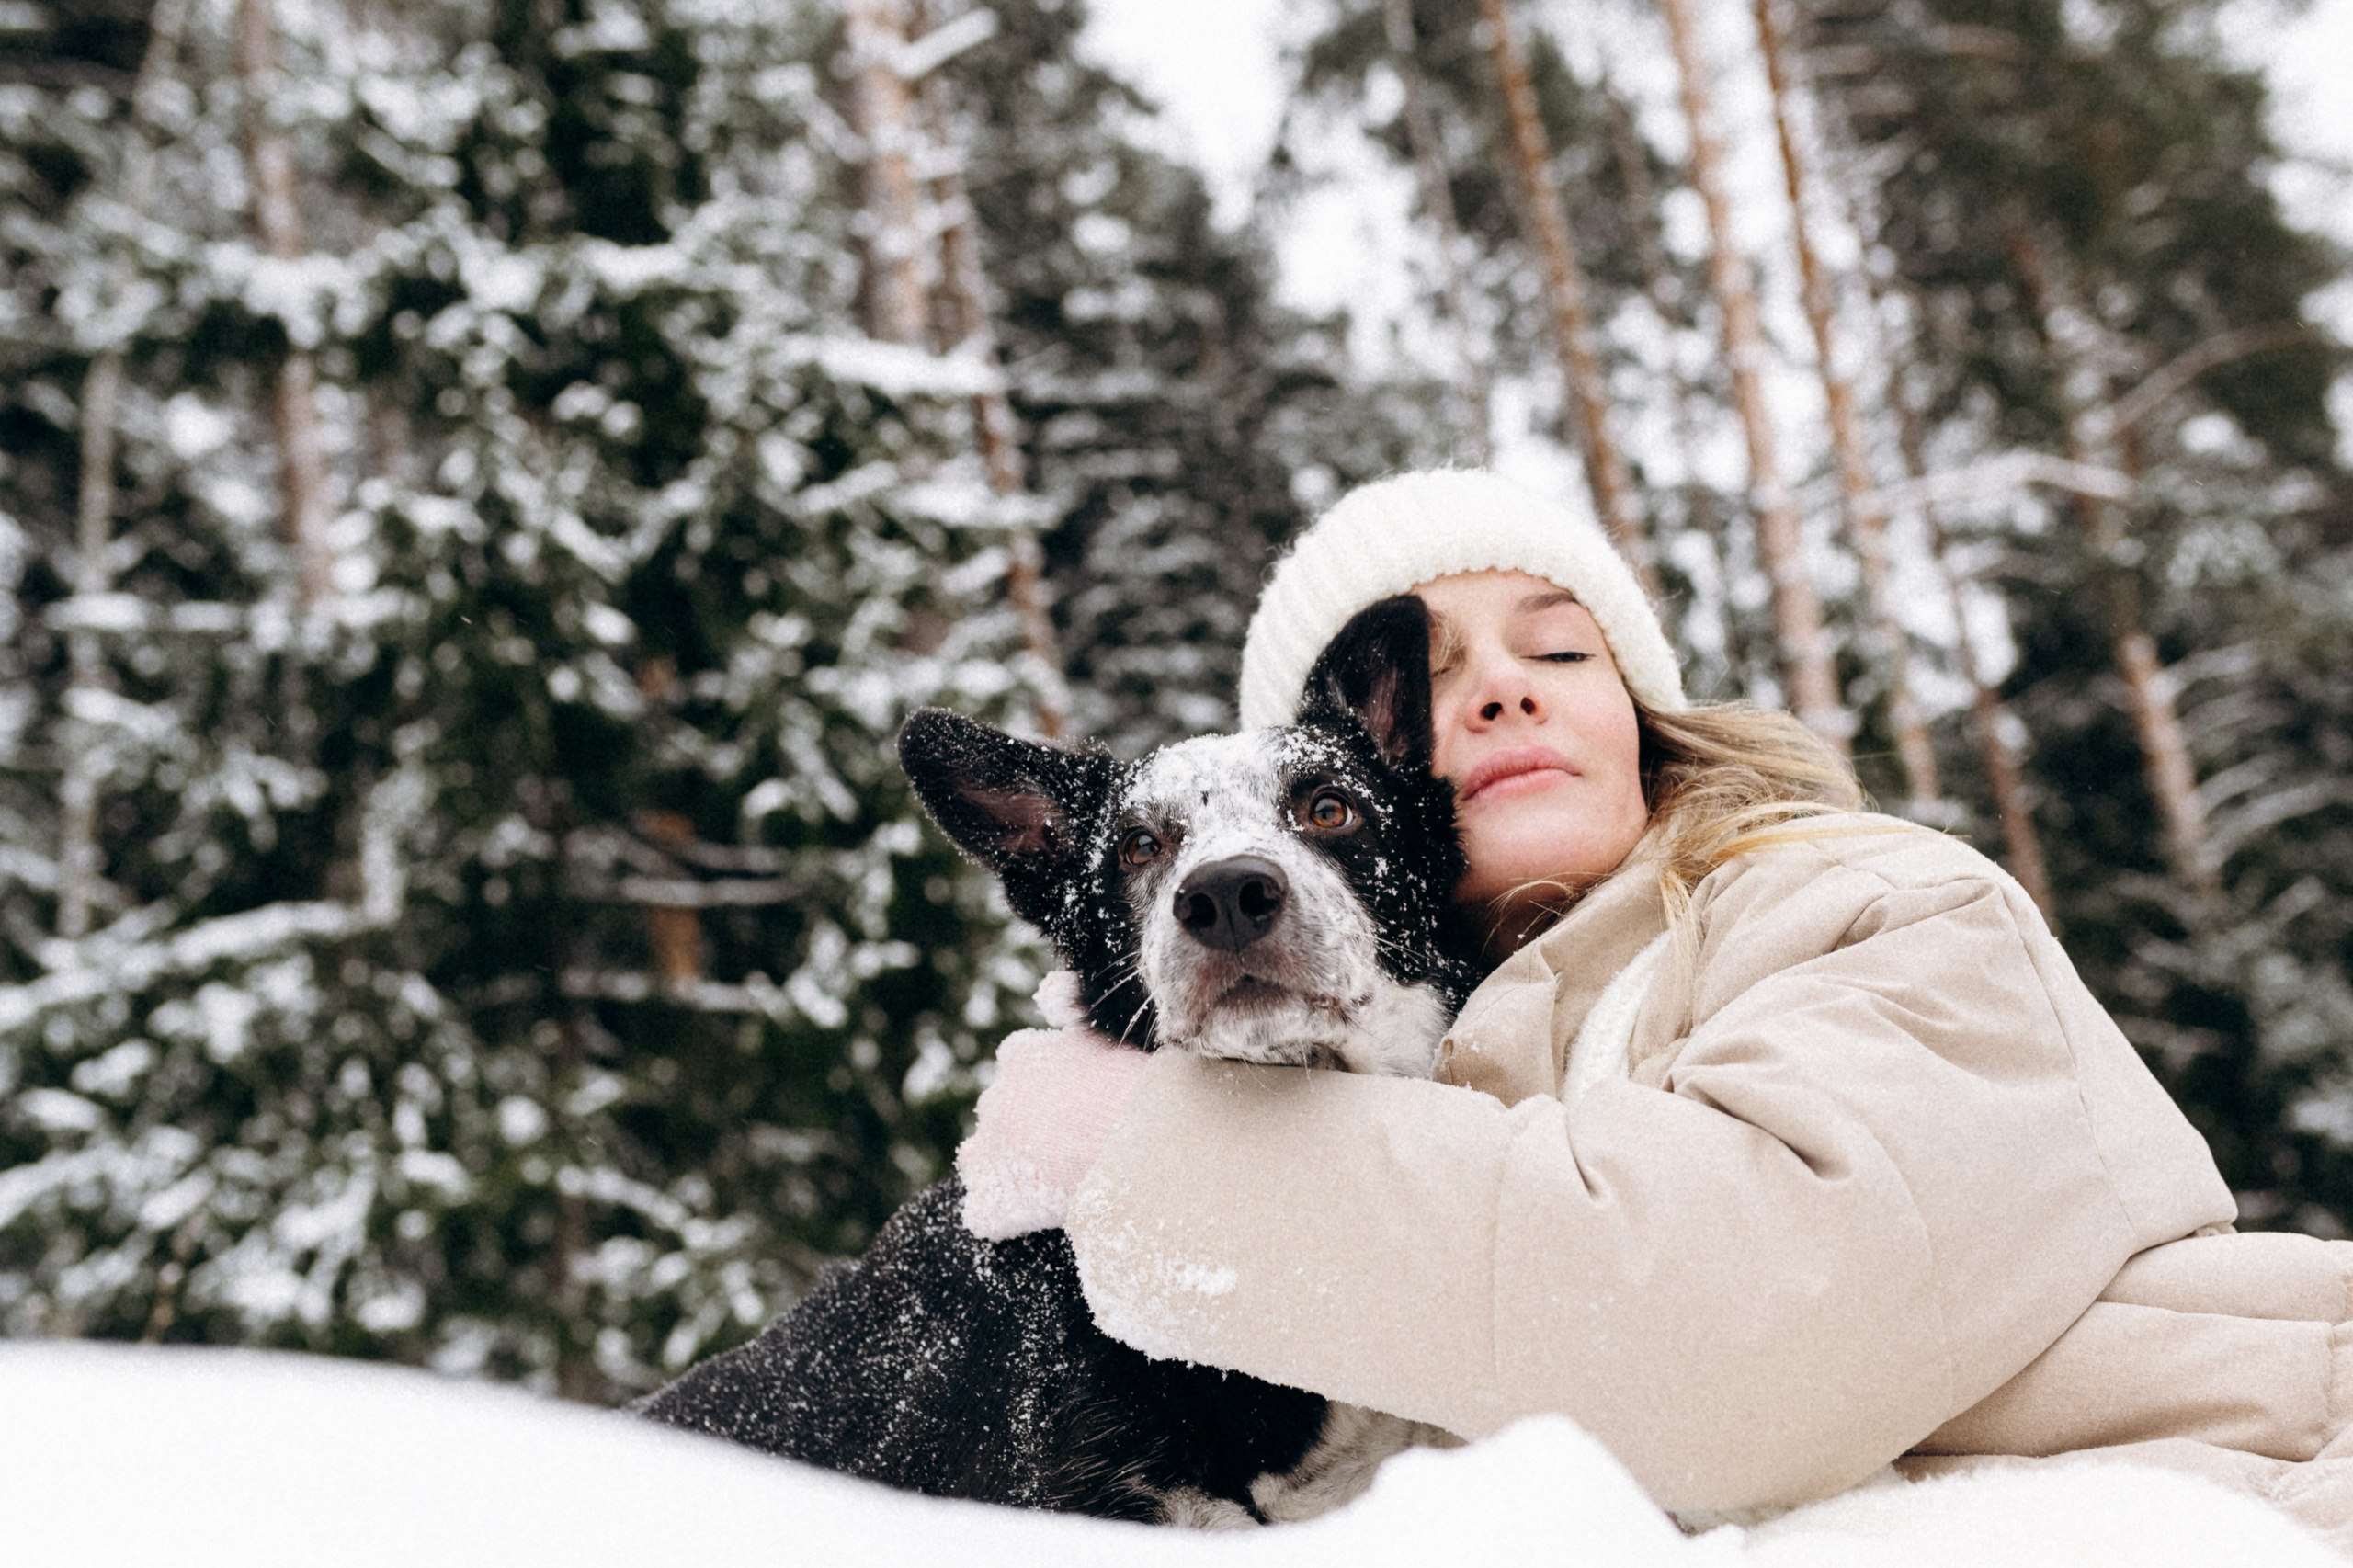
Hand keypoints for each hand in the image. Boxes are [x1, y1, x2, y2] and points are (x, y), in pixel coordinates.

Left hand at [956, 987, 1146, 1239]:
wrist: (1145, 1145)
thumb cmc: (1138, 1087)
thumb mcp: (1104, 1031)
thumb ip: (1070, 1008)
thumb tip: (1048, 988)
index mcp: (1019, 1055)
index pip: (1019, 1068)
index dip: (1049, 1089)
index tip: (1078, 1102)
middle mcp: (993, 1099)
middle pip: (1000, 1115)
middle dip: (1026, 1129)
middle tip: (1075, 1145)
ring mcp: (987, 1153)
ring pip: (983, 1162)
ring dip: (1010, 1170)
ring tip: (1057, 1182)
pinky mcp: (991, 1203)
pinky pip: (987, 1215)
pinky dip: (1009, 1219)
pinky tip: (1046, 1216)